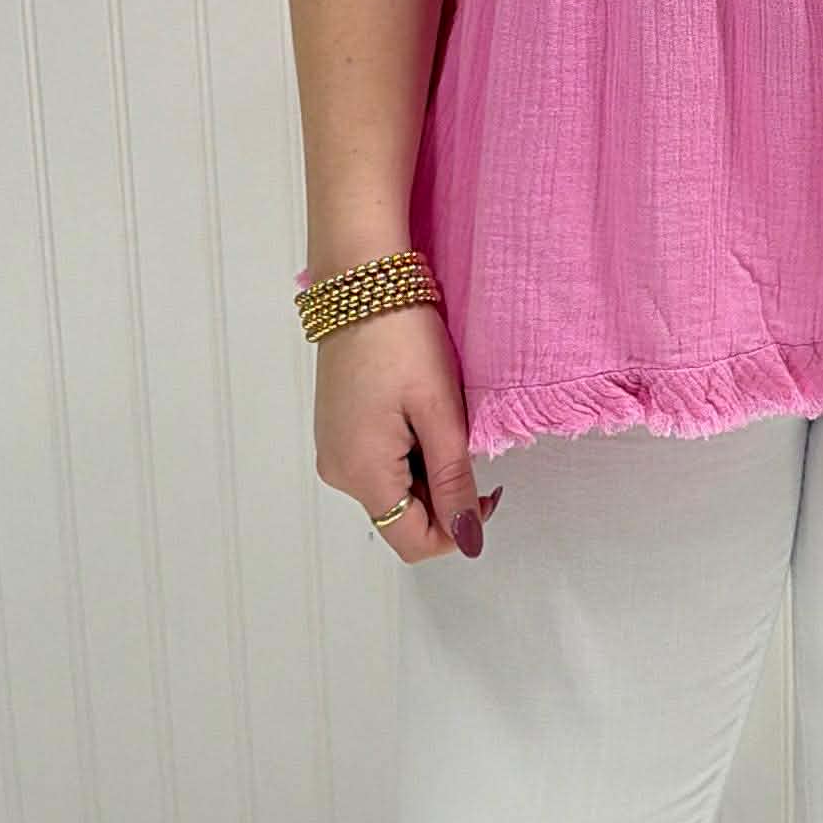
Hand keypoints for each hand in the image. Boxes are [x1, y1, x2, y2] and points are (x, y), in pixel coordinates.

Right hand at [312, 302, 502, 560]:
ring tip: (440, 413)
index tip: (489, 490)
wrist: (360, 281)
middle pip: (402, 516)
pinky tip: (420, 408)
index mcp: (361, 473)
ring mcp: (334, 449)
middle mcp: (339, 471)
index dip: (458, 528)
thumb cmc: (400, 336)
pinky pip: (379, 461)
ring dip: (427, 468)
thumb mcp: (439, 410)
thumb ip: (454, 479)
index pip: (413, 541)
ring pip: (393, 488)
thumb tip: (468, 537)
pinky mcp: (337, 428)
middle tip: (468, 437)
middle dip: (444, 493)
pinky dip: (408, 450)